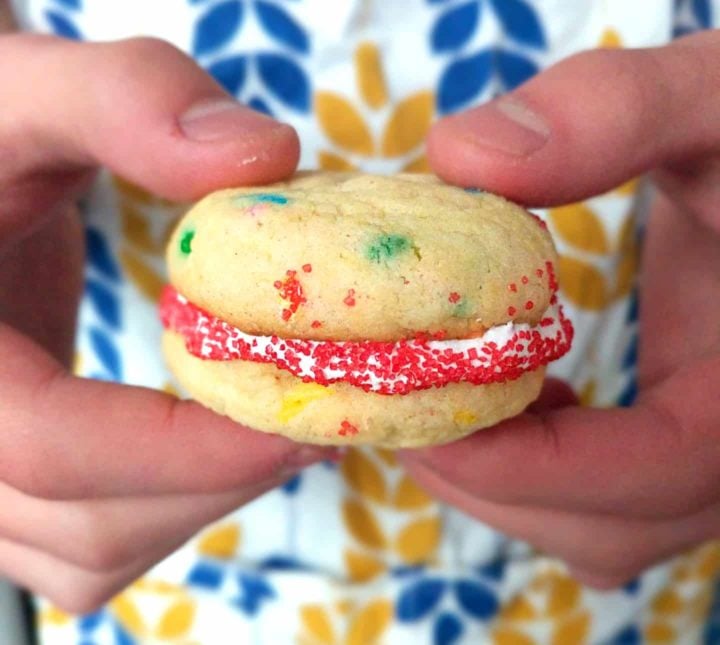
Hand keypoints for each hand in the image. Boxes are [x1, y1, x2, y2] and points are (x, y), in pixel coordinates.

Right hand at [0, 34, 329, 612]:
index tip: (298, 418)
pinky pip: (88, 544)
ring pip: (92, 554)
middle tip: (310, 419)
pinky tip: (218, 442)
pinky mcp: (14, 478)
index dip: (183, 450)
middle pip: (85, 527)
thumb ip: (129, 101)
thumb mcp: (27, 95)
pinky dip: (167, 510)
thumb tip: (267, 156)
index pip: (46, 447)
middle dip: (215, 482)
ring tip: (274, 430)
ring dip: (199, 503)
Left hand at [401, 30, 719, 588]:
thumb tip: (457, 155)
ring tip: (445, 405)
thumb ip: (611, 111)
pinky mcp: (684, 439)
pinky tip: (515, 401)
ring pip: (601, 528)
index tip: (422, 423)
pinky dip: (543, 474)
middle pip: (610, 526)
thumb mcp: (715, 101)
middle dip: (493, 483)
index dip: (529, 466)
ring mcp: (714, 453)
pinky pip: (610, 502)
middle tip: (404, 409)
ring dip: (507, 485)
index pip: (659, 471)